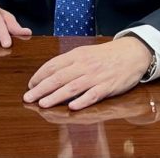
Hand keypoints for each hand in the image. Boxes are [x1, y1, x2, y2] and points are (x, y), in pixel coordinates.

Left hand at [23, 37, 151, 110]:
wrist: (132, 53)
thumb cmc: (105, 55)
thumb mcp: (85, 52)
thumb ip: (69, 62)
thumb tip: (50, 73)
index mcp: (76, 55)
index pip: (53, 65)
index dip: (39, 75)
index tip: (30, 85)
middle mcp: (83, 65)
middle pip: (58, 77)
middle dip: (41, 88)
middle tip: (27, 97)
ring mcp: (95, 76)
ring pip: (72, 87)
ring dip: (56, 96)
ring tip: (43, 104)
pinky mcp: (108, 86)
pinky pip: (93, 94)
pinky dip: (82, 101)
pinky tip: (72, 107)